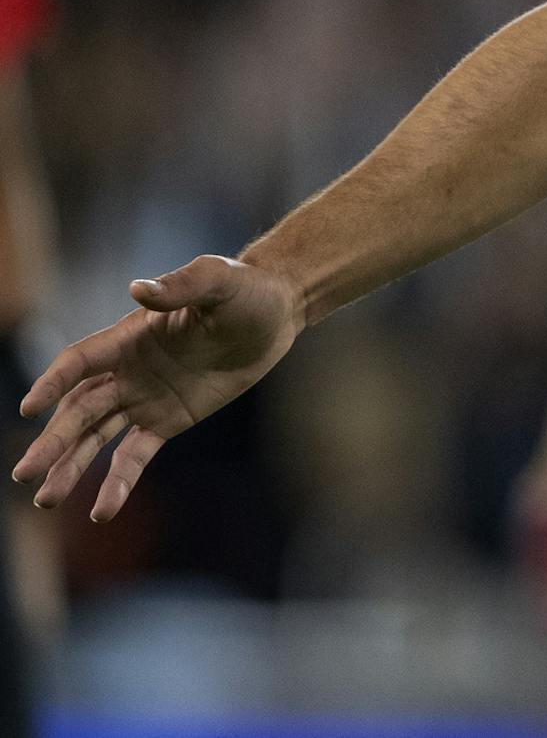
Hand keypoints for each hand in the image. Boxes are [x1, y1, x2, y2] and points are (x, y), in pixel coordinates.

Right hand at [10, 255, 302, 520]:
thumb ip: (180, 286)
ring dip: (69, 467)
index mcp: (129, 337)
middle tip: (23, 473)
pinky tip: (101, 512)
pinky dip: (117, 483)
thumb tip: (138, 289)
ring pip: (95, 438)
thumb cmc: (244, 290)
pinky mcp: (167, 421)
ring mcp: (144, 398)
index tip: (29, 409)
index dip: (53, 383)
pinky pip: (134, 456)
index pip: (79, 363)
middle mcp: (126, 371)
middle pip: (78, 410)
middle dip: (51, 441)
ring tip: (45, 500)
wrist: (275, 314)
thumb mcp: (217, 281)